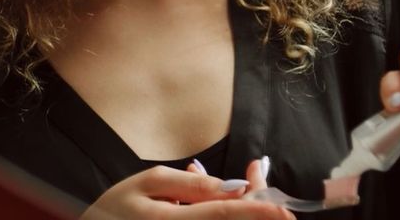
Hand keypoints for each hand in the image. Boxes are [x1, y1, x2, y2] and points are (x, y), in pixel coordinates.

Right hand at [80, 159, 293, 219]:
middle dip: (257, 218)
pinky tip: (228, 209)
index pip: (223, 215)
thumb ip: (190, 185)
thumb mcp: (147, 183)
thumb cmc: (114, 210)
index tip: (285, 211)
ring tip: (258, 207)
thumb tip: (232, 189)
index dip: (258, 212)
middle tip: (281, 213)